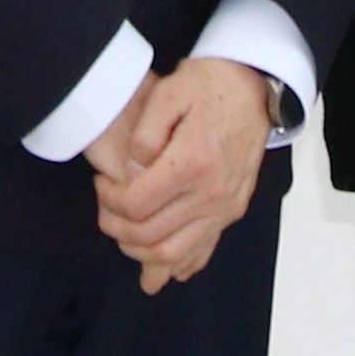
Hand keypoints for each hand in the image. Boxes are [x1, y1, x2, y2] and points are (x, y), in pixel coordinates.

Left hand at [84, 56, 271, 291]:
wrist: (252, 88)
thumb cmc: (208, 86)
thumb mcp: (169, 94)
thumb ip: (144, 134)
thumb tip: (132, 170)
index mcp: (192, 164)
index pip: (136, 205)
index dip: (109, 200)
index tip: (102, 183)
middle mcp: (211, 194)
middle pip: (150, 237)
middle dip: (116, 228)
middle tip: (105, 208)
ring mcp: (224, 207)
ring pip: (174, 254)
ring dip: (141, 254)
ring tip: (124, 233)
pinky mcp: (232, 211)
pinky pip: (203, 251)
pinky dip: (179, 265)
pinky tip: (161, 269)